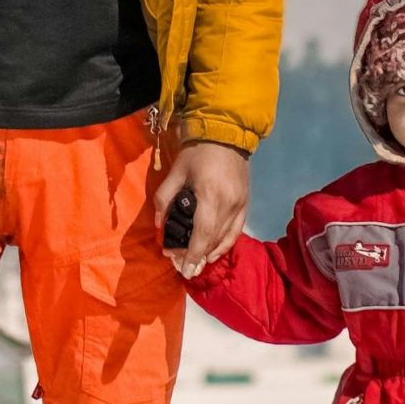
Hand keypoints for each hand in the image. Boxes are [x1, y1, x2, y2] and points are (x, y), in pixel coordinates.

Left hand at [156, 139, 249, 274]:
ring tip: (197, 265)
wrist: (226, 134)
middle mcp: (228, 203)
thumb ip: (164, 199)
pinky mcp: (246, 203)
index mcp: (209, 195)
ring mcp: (240, 204)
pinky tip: (214, 253)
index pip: (202, 233)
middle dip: (199, 257)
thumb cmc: (196, 153)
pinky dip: (225, 244)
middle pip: (214, 239)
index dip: (193, 253)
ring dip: (211, 254)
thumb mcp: (175, 172)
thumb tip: (158, 224)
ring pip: (226, 238)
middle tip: (184, 269)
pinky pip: (237, 231)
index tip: (185, 269)